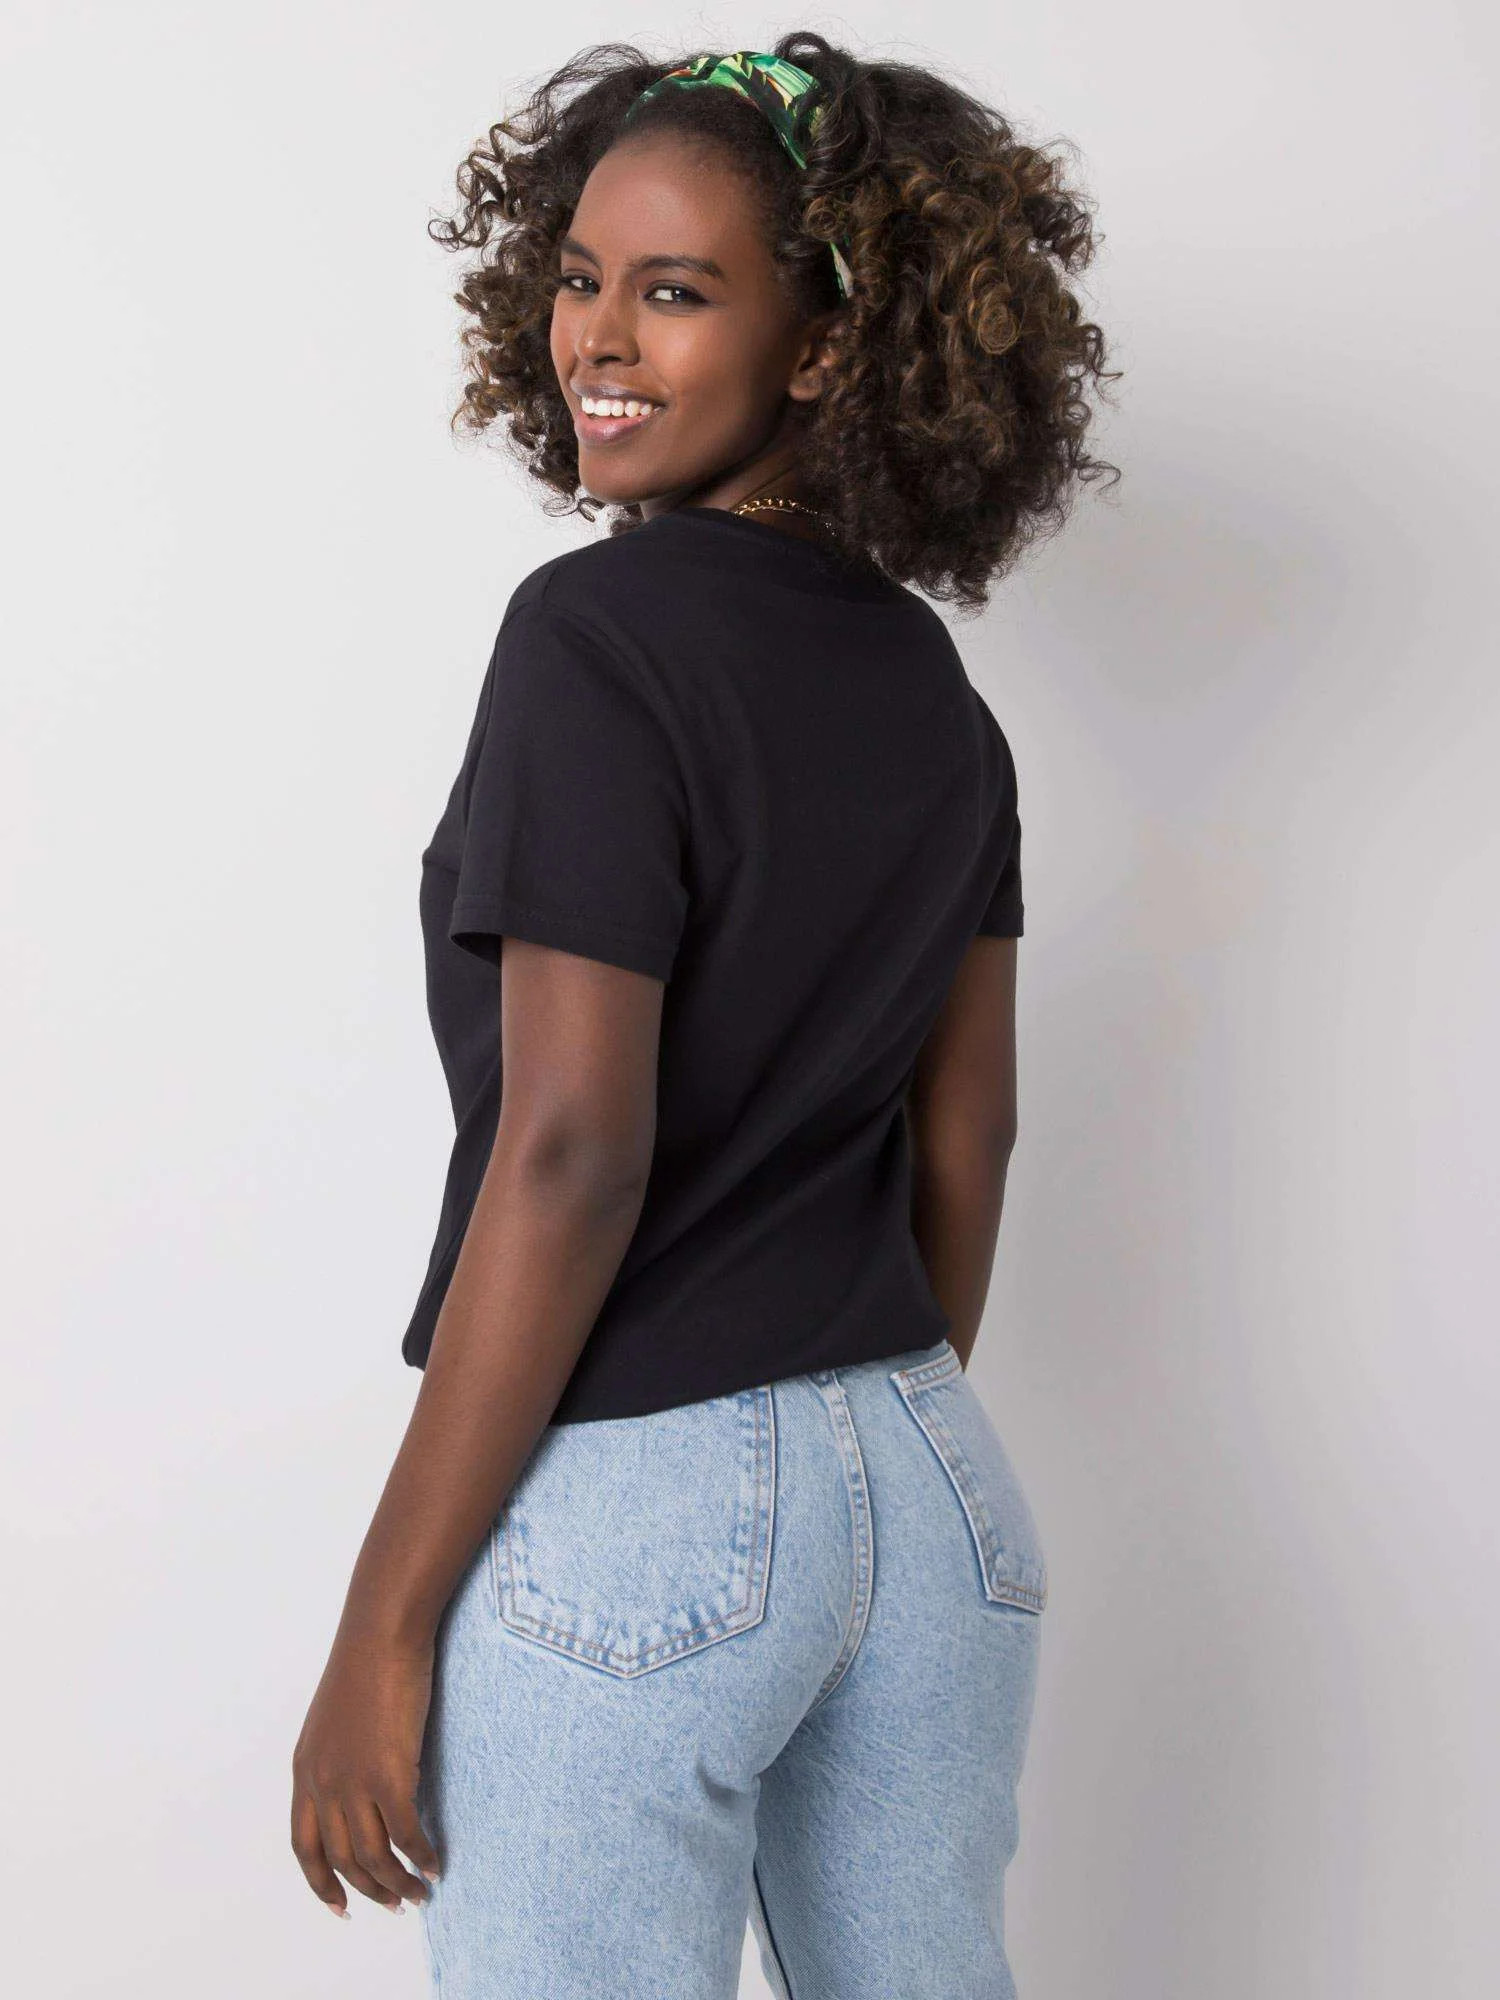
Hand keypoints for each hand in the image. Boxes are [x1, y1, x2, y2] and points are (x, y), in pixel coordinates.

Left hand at [290, 1631, 442, 1917]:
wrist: (381, 1634)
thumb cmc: (366, 1663)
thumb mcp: (334, 1719)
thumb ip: (338, 1759)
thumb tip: (360, 1790)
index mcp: (304, 1771)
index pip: (305, 1847)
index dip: (321, 1883)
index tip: (341, 1907)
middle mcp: (322, 1783)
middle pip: (342, 1859)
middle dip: (369, 1890)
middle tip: (396, 1904)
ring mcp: (353, 1782)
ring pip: (373, 1856)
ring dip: (397, 1883)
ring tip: (419, 1894)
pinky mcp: (389, 1774)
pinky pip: (406, 1834)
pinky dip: (422, 1856)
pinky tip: (436, 1863)